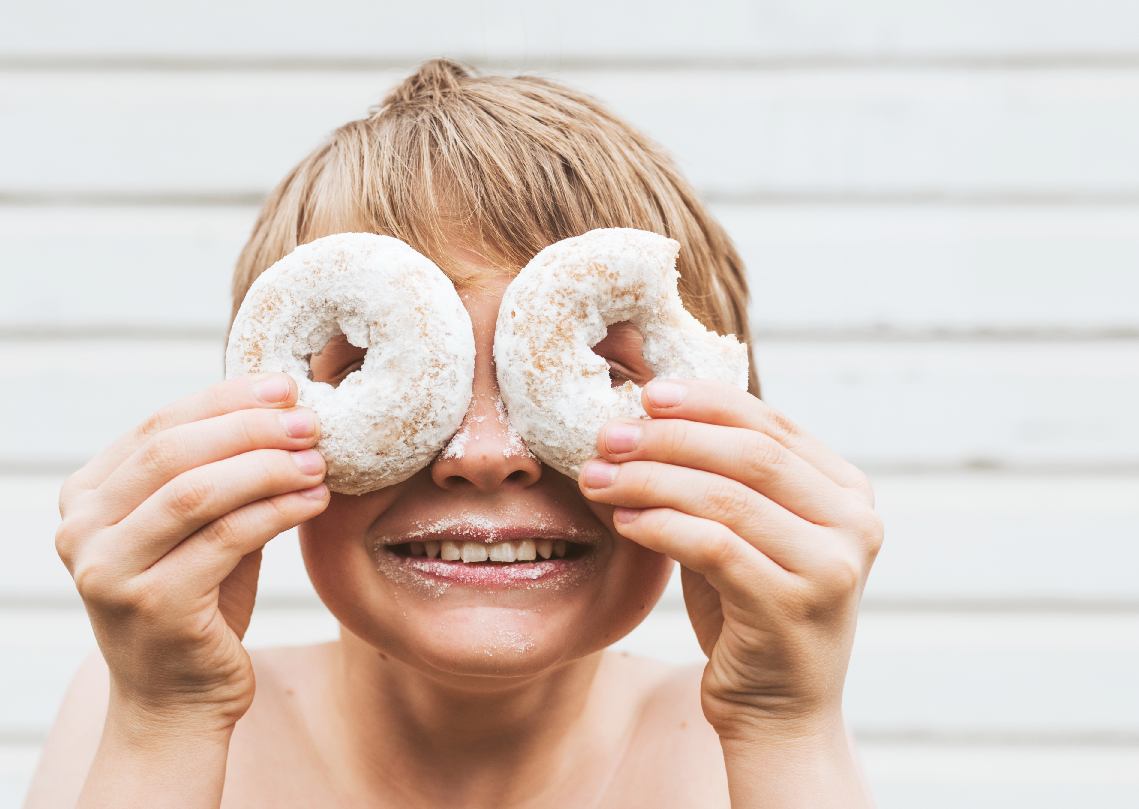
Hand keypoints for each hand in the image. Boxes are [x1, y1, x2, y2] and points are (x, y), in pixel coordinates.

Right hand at [55, 373, 328, 733]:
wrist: (178, 700)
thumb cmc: (198, 602)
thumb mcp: (199, 527)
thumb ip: (219, 473)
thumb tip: (282, 407)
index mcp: (86, 498)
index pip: (158, 425)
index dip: (225, 399)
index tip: (284, 386)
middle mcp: (82, 531)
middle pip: (173, 452)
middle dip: (250, 427)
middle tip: (309, 420)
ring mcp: (109, 571)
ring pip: (197, 492)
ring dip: (268, 467)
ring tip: (319, 459)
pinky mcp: (150, 606)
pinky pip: (226, 539)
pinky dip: (278, 511)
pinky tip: (315, 499)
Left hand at [579, 379, 882, 740]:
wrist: (778, 712)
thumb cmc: (749, 611)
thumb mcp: (745, 531)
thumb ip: (721, 477)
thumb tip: (650, 412)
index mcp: (848, 492)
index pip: (771, 424)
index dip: (705, 401)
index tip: (648, 393)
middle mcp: (854, 524)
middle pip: (750, 453)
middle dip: (669, 437)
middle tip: (608, 435)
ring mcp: (830, 567)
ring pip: (726, 498)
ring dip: (651, 480)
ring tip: (599, 477)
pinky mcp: (792, 607)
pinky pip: (713, 547)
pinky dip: (660, 526)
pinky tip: (623, 521)